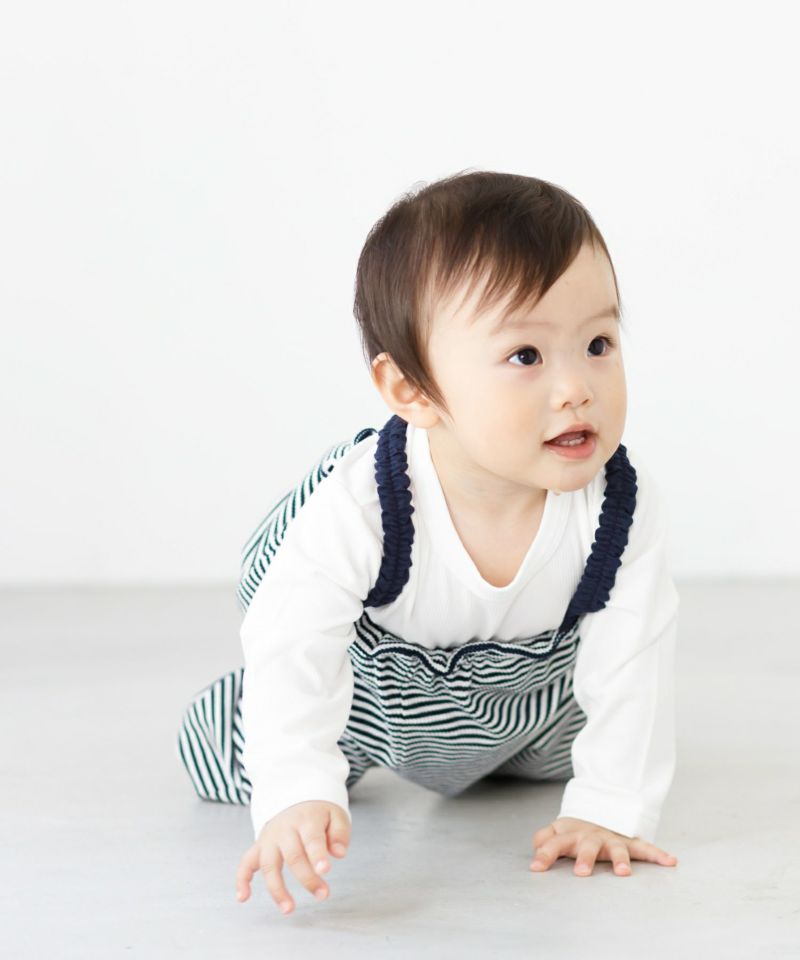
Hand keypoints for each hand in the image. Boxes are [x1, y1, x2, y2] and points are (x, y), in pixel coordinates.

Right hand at [235, 800, 350, 913]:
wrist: (295, 799)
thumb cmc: (318, 814)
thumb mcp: (336, 815)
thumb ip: (340, 833)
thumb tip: (339, 854)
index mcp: (306, 820)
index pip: (312, 838)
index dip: (318, 855)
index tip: (325, 870)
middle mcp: (285, 829)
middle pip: (293, 855)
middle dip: (307, 878)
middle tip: (322, 895)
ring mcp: (270, 838)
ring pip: (269, 864)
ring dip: (277, 889)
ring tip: (288, 909)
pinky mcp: (259, 847)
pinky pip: (246, 863)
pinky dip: (241, 880)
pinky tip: (243, 898)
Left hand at [530, 816, 677, 876]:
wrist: (600, 809)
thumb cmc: (575, 830)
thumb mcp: (556, 830)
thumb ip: (543, 839)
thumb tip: (535, 856)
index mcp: (571, 835)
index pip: (555, 843)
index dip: (545, 854)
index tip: (536, 867)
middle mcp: (592, 837)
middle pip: (588, 846)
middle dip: (585, 859)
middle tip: (582, 873)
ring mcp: (611, 839)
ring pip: (617, 848)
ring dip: (620, 860)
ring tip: (624, 873)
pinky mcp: (628, 842)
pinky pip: (645, 847)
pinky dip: (658, 854)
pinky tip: (670, 861)